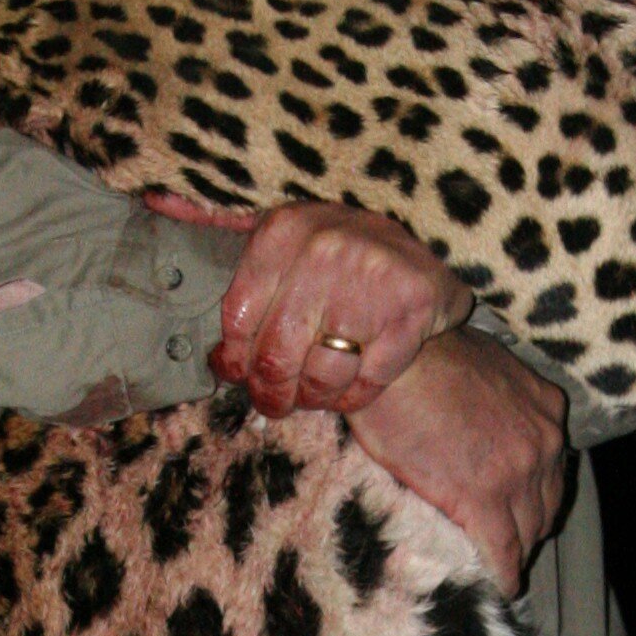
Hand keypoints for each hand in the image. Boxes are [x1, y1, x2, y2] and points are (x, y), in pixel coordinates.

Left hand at [211, 202, 470, 416]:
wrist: (419, 263)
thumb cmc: (338, 266)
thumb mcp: (288, 252)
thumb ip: (251, 291)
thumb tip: (216, 351)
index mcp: (282, 231)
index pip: (237, 318)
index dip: (236, 361)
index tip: (242, 377)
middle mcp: (323, 248)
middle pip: (275, 355)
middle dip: (273, 393)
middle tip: (276, 404)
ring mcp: (370, 279)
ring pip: (320, 376)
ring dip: (313, 399)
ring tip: (312, 396)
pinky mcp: (410, 310)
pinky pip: (366, 382)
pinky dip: (352, 398)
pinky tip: (347, 392)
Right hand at [348, 328, 568, 595]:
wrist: (394, 358)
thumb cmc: (423, 353)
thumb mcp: (484, 362)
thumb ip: (499, 396)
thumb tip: (482, 414)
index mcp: (546, 407)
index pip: (552, 467)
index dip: (535, 494)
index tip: (520, 510)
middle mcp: (544, 442)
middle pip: (546, 504)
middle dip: (529, 528)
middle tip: (509, 546)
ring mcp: (518, 474)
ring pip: (528, 533)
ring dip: (516, 554)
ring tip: (500, 570)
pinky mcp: (484, 500)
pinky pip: (502, 551)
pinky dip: (503, 575)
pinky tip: (500, 588)